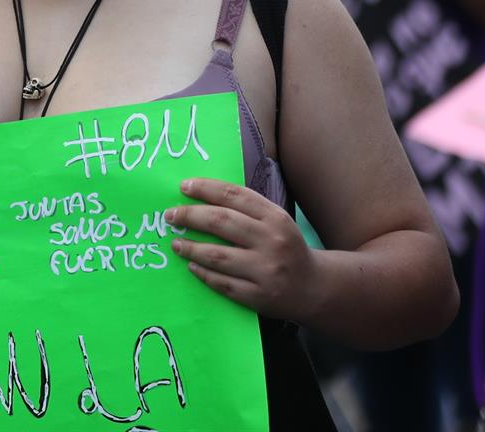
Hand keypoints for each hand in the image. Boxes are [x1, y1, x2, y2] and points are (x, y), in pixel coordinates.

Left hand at [168, 178, 321, 321]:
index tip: (183, 187)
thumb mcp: (275, 221)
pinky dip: (203, 274)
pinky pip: (223, 284)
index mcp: (275, 218)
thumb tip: (201, 195)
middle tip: (170, 215)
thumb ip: (246, 208)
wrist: (314, 287)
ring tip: (176, 243)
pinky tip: (192, 266)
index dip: (206, 189)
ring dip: (191, 248)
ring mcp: (265, 271)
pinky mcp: (259, 296)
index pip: (234, 196)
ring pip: (218, 256)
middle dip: (190, 216)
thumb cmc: (285, 247)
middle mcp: (271, 242)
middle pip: (221, 223)